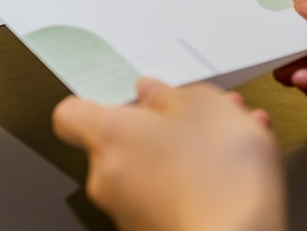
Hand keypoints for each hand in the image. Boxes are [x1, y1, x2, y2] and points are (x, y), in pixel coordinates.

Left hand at [53, 78, 284, 230]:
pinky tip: (235, 176)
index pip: (71, 114)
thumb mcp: (203, 106)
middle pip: (120, 142)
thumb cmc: (217, 179)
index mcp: (108, 135)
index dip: (95, 102)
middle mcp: (107, 178)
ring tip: (231, 143)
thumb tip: (154, 93)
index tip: (121, 98)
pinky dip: (195, 185)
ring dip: (185, 154)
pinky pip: (168, 198)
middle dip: (160, 127)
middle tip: (198, 118)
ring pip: (151, 169)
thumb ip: (169, 94)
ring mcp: (128, 213)